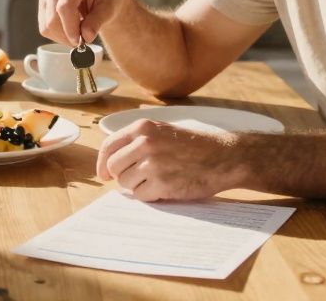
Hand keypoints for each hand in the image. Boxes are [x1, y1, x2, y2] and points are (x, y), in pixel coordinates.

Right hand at [39, 0, 129, 45]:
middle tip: (84, 40)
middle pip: (53, 19)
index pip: (65, 7)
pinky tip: (71, 30)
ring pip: (47, 26)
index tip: (80, 41)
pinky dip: (58, 36)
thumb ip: (98, 21)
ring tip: (79, 34)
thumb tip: (86, 36)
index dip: (70, 27)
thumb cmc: (106, 0)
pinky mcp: (43, 6)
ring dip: (63, 38)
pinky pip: (45, 29)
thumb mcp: (110, 9)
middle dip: (68, 35)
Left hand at [96, 119, 242, 201]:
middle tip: (137, 178)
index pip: (108, 147)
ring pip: (125, 184)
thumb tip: (110, 162)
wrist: (222, 157)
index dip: (103, 163)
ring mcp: (152, 164)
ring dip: (137, 186)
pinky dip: (150, 195)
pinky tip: (164, 187)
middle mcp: (144, 144)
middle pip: (113, 168)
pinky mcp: (162, 184)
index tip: (104, 173)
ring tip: (157, 180)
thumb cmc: (194, 145)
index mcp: (142, 128)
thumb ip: (137, 141)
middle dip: (122, 176)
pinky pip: (141, 196)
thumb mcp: (162, 130)